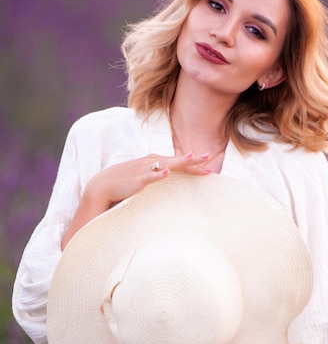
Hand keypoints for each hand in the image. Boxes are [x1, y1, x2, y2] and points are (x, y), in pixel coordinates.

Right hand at [61, 151, 213, 248]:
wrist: (102, 186)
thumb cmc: (125, 183)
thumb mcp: (145, 178)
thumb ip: (158, 178)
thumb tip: (171, 182)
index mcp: (154, 163)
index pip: (177, 163)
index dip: (193, 166)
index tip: (210, 169)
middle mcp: (151, 163)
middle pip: (175, 161)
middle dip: (192, 160)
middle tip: (208, 157)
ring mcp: (143, 170)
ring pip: (165, 164)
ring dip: (178, 161)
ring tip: (191, 158)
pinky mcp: (135, 179)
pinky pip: (148, 176)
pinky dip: (157, 173)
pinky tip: (166, 172)